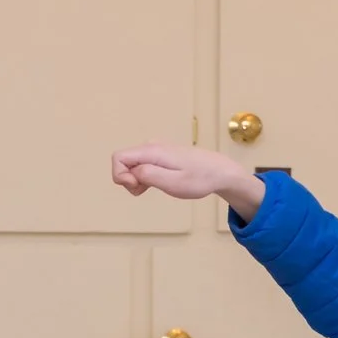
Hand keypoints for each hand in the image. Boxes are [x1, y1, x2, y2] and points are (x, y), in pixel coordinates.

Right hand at [110, 143, 264, 218]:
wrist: (220, 171)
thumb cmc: (199, 179)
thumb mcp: (173, 183)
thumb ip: (149, 176)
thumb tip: (130, 172)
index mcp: (152, 151)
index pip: (118, 157)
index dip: (120, 175)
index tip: (136, 187)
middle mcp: (151, 146)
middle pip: (123, 161)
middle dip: (128, 180)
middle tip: (147, 190)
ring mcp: (155, 150)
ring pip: (131, 165)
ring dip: (135, 181)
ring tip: (155, 187)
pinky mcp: (160, 155)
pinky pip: (141, 166)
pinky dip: (143, 178)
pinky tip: (157, 184)